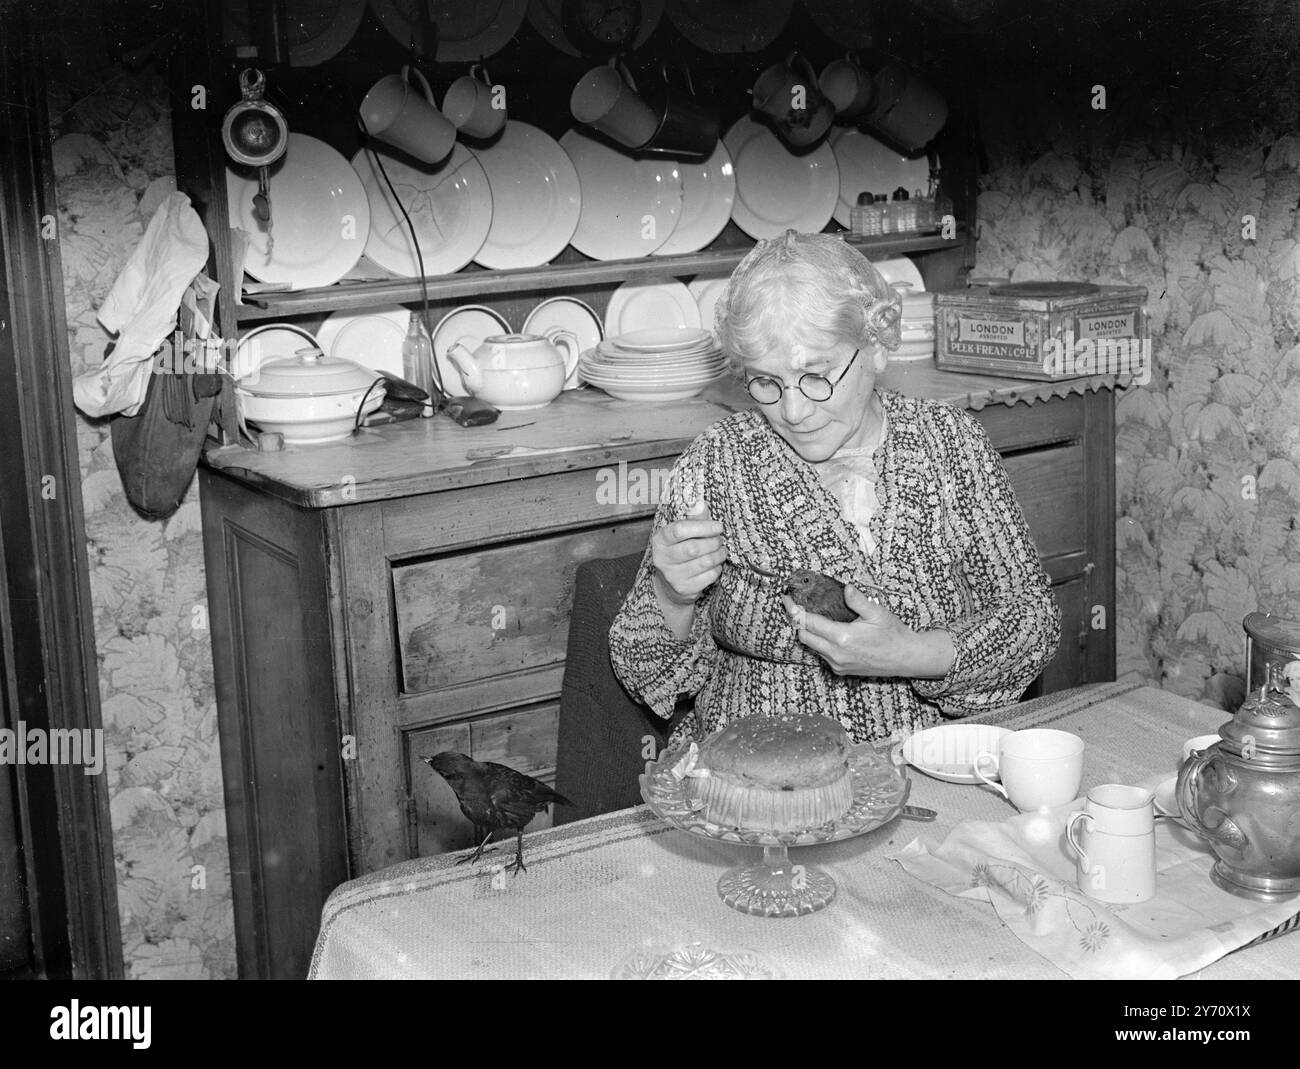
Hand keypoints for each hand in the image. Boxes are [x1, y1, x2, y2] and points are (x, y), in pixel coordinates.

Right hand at [651, 496, 725, 608]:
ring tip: (721, 550)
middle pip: (694, 548)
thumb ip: (694, 518)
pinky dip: (717, 568)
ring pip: (704, 562)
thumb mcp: (682, 534)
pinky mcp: (684, 589)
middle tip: (720, 540)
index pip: (680, 530)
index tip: (718, 526)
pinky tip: (715, 565)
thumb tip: (701, 504)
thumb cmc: (680, 551)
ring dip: (718, 555)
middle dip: (713, 542)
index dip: (702, 527)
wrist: (671, 585)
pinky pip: (709, 576)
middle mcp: (662, 558)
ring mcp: (672, 576)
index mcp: (660, 540)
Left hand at [782, 584, 954, 678]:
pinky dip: (819, 643)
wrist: (906, 658)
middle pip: (804, 636)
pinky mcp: (841, 670)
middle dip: (797, 621)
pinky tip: (826, 631)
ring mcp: (837, 664)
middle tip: (795, 606)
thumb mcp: (877, 612)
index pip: (808, 623)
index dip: (794, 610)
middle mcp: (836, 654)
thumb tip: (846, 587)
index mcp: (842, 638)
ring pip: (812, 647)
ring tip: (810, 616)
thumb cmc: (893, 634)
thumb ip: (858, 600)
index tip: (786, 599)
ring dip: (808, 632)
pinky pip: (822, 655)